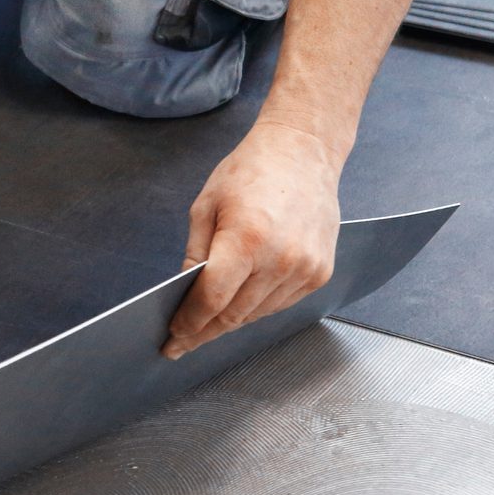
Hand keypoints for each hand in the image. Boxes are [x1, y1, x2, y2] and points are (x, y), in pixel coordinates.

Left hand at [164, 121, 342, 358]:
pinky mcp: (319, 273)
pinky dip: (257, 308)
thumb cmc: (251, 171)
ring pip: (256, 315)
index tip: (173, 338)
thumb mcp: (206, 207)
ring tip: (208, 323)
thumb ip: (195, 256)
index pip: (211, 300)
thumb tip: (185, 297)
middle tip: (183, 342)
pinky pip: (280, 305)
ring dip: (230, 322)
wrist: (304, 151)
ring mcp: (304, 269)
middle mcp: (280, 259)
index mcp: (247, 239)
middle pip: (233, 315)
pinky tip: (242, 300)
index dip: (189, 324)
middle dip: (204, 331)